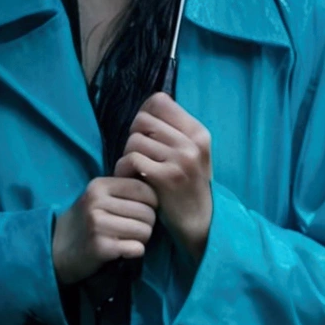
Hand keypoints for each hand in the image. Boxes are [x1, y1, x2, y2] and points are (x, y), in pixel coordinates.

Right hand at [52, 173, 158, 285]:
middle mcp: (97, 202)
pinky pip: (136, 248)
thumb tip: (159, 187)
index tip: (142, 212)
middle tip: (133, 230)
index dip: (152, 203)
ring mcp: (97, 224)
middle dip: (147, 224)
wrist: (57, 248)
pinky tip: (122, 250)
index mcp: (100, 185)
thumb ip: (123, 190)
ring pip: (145, 231)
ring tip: (127, 239)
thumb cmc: (86, 221)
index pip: (144, 189)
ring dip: (141, 239)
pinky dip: (134, 252)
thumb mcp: (99, 198)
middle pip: (148, 212)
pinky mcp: (100, 247)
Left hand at [121, 92, 213, 263]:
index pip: (160, 102)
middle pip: (142, 120)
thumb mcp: (194, 153)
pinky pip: (131, 159)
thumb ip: (176, 130)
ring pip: (134, 141)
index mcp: (198, 133)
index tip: (146, 134)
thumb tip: (152, 102)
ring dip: (127, 155)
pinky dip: (124, 168)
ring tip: (135, 169)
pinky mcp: (165, 178)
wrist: (201, 222)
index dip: (146, 114)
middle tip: (139, 155)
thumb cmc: (190, 185)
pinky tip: (130, 178)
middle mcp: (191, 144)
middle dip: (135, 136)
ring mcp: (180, 160)